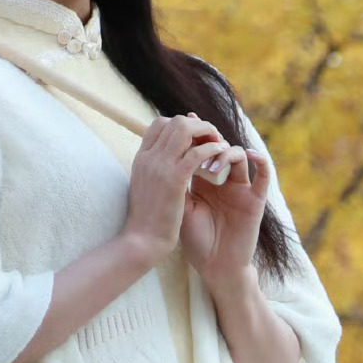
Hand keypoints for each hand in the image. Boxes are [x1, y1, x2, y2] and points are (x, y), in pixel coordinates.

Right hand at [124, 113, 239, 264]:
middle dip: (197, 125)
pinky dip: (211, 149)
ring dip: (205, 132)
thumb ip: (154, 169)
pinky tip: (221, 154)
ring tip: (219, 143)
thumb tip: (165, 160)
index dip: (181, 125)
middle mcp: (149, 156)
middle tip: (212, 137)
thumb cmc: (146, 219)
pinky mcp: (174, 179)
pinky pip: (196, 153)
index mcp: (141, 157)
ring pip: (185, 130)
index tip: (196, 138)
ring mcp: (160, 166)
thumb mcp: (145, 186)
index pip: (160, 124)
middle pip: (174, 122)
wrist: (141, 241)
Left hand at [179, 144, 271, 282]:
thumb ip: (178, 181)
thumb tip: (166, 151)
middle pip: (219, 147)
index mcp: (203, 181)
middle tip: (198, 142)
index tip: (184, 120)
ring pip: (238, 155)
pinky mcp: (255, 200)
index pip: (200, 149)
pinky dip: (262, 161)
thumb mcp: (181, 207)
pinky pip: (264, 176)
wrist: (214, 267)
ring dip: (224, 153)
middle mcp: (223, 181)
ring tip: (210, 167)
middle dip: (209, 139)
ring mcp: (240, 188)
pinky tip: (251, 154)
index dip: (194, 134)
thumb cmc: (195, 240)